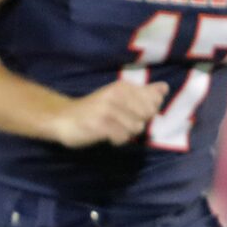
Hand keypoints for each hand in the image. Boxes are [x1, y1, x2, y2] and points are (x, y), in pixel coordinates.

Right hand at [49, 78, 164, 147]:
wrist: (62, 118)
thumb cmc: (94, 109)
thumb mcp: (119, 97)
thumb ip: (143, 93)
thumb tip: (164, 88)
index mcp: (123, 87)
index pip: (153, 103)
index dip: (145, 112)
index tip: (128, 112)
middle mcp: (116, 94)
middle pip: (146, 117)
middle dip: (136, 123)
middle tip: (118, 121)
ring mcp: (108, 109)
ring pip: (136, 128)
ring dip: (125, 133)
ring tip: (110, 128)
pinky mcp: (100, 124)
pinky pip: (122, 137)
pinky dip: (116, 140)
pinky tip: (105, 135)